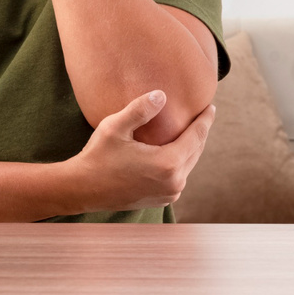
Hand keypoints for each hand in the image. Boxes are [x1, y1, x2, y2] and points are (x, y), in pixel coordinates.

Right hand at [64, 90, 215, 213]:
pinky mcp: (162, 199)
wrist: (82, 189)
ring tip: (193, 130)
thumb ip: (140, 110)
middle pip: (196, 151)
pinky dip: (181, 161)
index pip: (196, 136)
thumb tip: (161, 95)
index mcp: (167, 164)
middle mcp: (173, 182)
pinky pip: (179, 176)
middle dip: (201, 132)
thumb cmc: (97, 157)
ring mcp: (169, 194)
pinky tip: (177, 150)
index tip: (210, 106)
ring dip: (192, 147)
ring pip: (189, 164)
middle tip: (205, 114)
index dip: (205, 120)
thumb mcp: (115, 127)